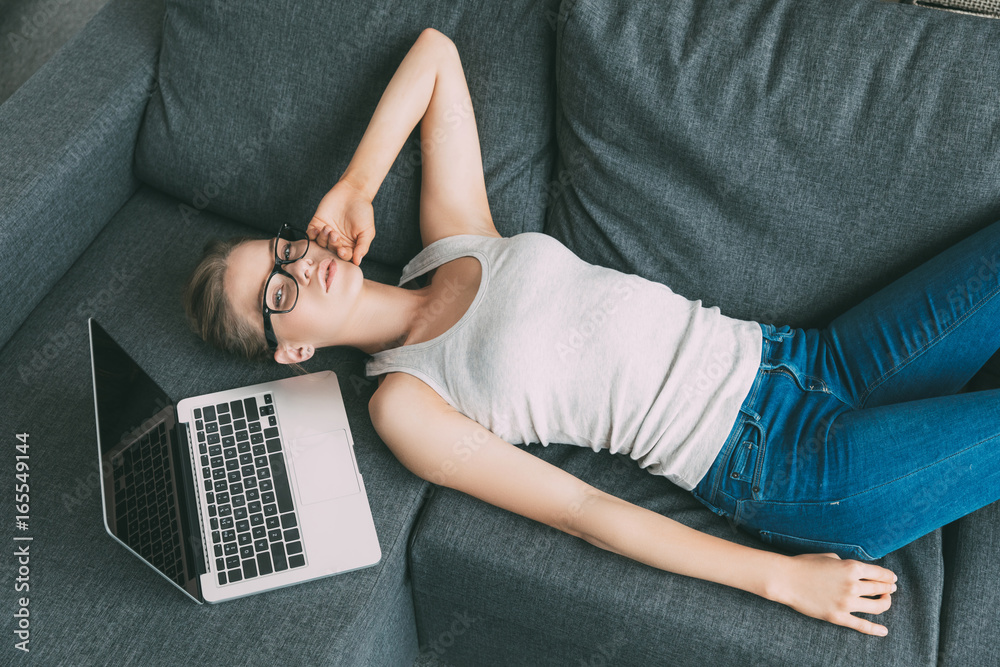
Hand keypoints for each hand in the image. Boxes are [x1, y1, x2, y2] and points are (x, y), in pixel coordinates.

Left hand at [306, 178, 374, 265]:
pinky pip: (310, 234)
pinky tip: (318, 229)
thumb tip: (357, 262)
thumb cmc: (363, 211)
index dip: (342, 255)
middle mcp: (337, 241)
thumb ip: (362, 247)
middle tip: (336, 235)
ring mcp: (326, 233)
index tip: (342, 250)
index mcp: (350, 245)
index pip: (344, 256)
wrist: (353, 192)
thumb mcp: (367, 231)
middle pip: (331, 250)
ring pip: (320, 243)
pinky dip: (312, 234)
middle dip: (332, 244)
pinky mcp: (317, 223)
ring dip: (323, 238)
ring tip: (328, 228)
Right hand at [770, 552, 896, 635]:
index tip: (892, 579)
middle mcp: (853, 585)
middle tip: (890, 589)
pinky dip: (875, 629)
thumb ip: (847, 565)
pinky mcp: (838, 616)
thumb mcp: (830, 557)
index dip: (889, 576)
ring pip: (877, 607)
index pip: (880, 574)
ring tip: (885, 601)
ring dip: (885, 603)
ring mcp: (846, 603)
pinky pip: (862, 625)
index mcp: (852, 568)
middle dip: (888, 588)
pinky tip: (884, 631)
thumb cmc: (805, 564)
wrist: (786, 579)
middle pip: (881, 589)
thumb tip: (857, 572)